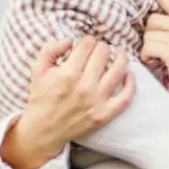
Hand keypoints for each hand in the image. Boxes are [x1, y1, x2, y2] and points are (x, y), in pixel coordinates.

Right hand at [4, 38, 134, 168]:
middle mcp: (84, 86)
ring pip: (118, 71)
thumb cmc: (42, 97)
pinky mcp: (105, 114)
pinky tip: (129, 74)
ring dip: (121, 58)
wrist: (44, 129)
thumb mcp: (38, 69)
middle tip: (101, 49)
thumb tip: (70, 39)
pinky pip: (125, 97)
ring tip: (120, 54)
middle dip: (102, 47)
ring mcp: (97, 101)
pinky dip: (131, 83)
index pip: (87, 45)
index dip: (88, 40)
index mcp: (68, 73)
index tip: (88, 43)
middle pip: (103, 54)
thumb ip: (50, 49)